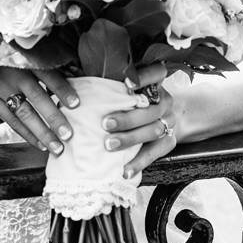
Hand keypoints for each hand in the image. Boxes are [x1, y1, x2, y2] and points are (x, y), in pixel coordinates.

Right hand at [0, 67, 76, 154]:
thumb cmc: (6, 59)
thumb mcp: (24, 57)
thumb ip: (44, 68)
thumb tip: (74, 81)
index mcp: (24, 61)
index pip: (47, 75)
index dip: (62, 89)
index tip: (76, 104)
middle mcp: (11, 75)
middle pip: (36, 97)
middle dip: (53, 117)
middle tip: (68, 134)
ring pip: (23, 114)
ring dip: (42, 132)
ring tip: (57, 146)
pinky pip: (11, 121)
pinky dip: (27, 134)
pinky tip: (40, 144)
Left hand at [109, 63, 181, 178]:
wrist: (165, 116)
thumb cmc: (131, 99)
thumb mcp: (124, 88)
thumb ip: (109, 84)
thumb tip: (72, 74)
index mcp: (155, 83)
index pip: (157, 73)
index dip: (145, 77)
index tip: (127, 84)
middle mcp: (165, 101)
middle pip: (150, 109)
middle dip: (127, 118)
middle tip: (105, 124)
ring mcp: (169, 121)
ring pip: (153, 130)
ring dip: (130, 139)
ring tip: (109, 144)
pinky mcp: (170, 140)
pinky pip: (156, 152)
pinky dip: (139, 162)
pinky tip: (125, 170)